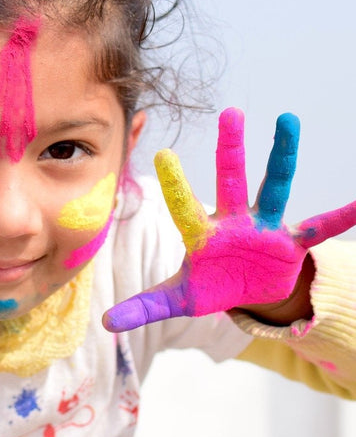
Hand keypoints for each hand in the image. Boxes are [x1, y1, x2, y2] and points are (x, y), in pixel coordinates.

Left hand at [103, 108, 355, 331]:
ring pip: (275, 187)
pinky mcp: (290, 243)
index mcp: (201, 234)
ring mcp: (264, 228)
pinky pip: (318, 228)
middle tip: (231, 112)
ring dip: (282, 157)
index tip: (163, 152)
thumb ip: (144, 306)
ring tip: (289, 120)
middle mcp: (232, 222)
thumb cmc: (209, 286)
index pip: (185, 206)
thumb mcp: (178, 299)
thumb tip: (105, 324)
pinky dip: (340, 218)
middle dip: (230, 150)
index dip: (176, 184)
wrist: (246, 292)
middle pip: (231, 181)